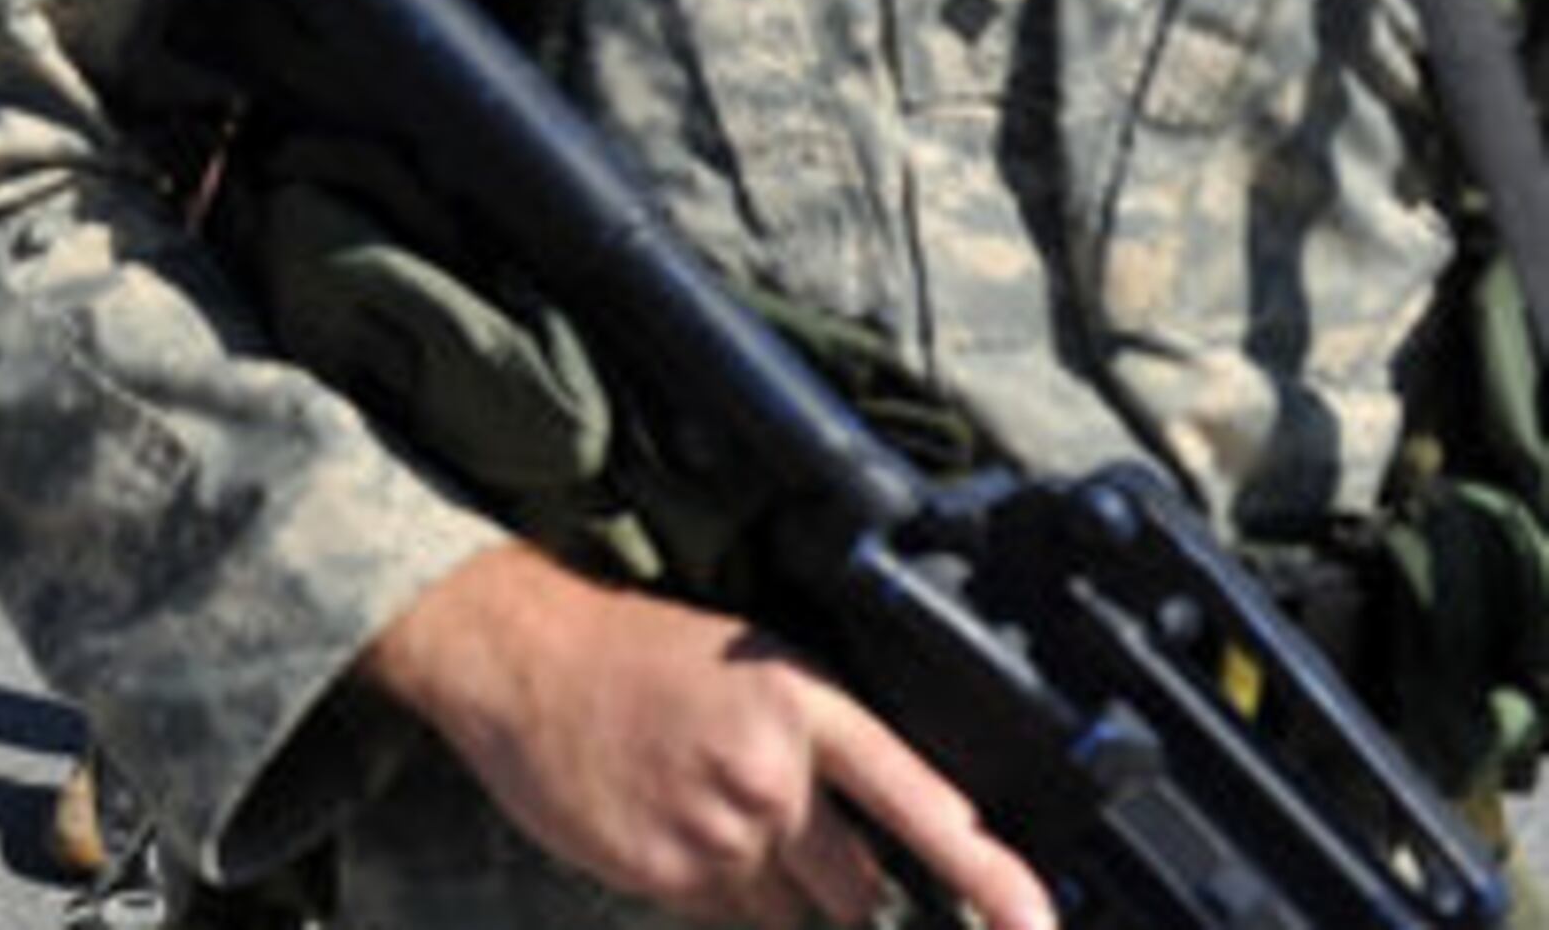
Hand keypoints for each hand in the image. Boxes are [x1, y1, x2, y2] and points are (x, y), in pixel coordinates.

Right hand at [363, 544, 1052, 929]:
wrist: (519, 657)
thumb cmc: (636, 656)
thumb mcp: (751, 669)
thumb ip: (826, 749)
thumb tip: (887, 836)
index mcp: (806, 705)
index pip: (924, 806)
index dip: (995, 880)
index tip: (1039, 927)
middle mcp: (772, 776)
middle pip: (863, 890)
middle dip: (844, 883)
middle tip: (780, 828)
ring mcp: (719, 833)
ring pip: (796, 914)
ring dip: (777, 892)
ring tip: (708, 817)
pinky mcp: (668, 877)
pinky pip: (731, 920)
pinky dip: (714, 894)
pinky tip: (670, 830)